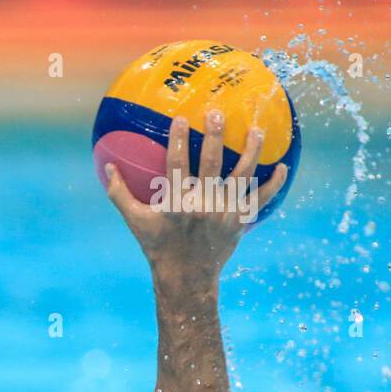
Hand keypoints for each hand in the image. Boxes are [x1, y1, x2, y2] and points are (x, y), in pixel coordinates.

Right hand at [104, 109, 287, 287]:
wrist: (186, 278)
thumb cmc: (158, 246)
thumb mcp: (135, 221)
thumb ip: (120, 193)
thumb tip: (108, 166)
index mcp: (176, 203)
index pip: (176, 165)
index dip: (178, 140)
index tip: (182, 119)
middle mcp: (202, 206)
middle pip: (211, 163)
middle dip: (214, 136)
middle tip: (217, 113)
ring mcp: (224, 213)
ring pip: (242, 176)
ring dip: (251, 150)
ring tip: (256, 130)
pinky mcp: (240, 221)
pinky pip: (262, 198)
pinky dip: (275, 183)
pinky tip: (283, 165)